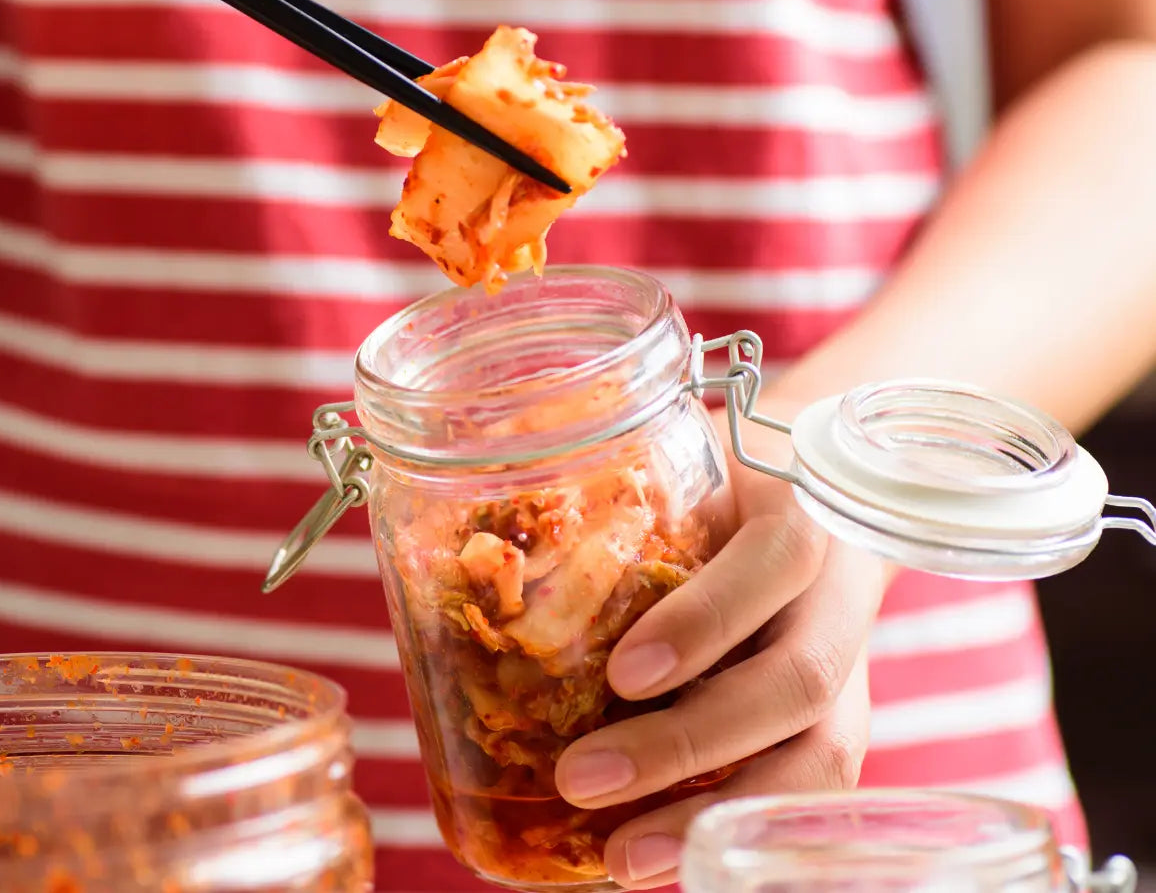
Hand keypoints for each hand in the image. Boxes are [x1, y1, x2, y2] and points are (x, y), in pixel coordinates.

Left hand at [554, 408, 891, 888]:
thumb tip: (464, 543)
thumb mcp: (679, 465)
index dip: (705, 621)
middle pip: (796, 683)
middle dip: (688, 743)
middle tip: (580, 779)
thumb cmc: (716, 480)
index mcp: (803, 513)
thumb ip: (608, 499)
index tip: (622, 674)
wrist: (810, 494)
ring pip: (819, 757)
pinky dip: (733, 829)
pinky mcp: (839, 723)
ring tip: (623, 858)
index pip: (776, 560)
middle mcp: (841, 598)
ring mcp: (854, 670)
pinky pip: (806, 791)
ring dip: (714, 813)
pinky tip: (664, 863)